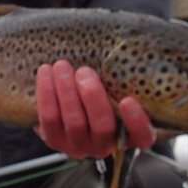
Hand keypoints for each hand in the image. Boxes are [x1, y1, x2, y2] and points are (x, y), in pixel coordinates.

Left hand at [35, 60, 154, 158]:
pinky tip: (46, 72)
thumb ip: (122, 75)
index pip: (142, 137)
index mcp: (129, 133)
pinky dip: (47, 93)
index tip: (128, 100)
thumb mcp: (115, 84)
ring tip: (62, 66)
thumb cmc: (101, 86)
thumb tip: (124, 42)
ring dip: (66, 91)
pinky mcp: (54, 140)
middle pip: (102, 127)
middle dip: (92, 97)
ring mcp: (79, 146)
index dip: (136, 122)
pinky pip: (49, 119)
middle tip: (84, 71)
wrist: (66, 99)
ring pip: (74, 122)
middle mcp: (105, 145)